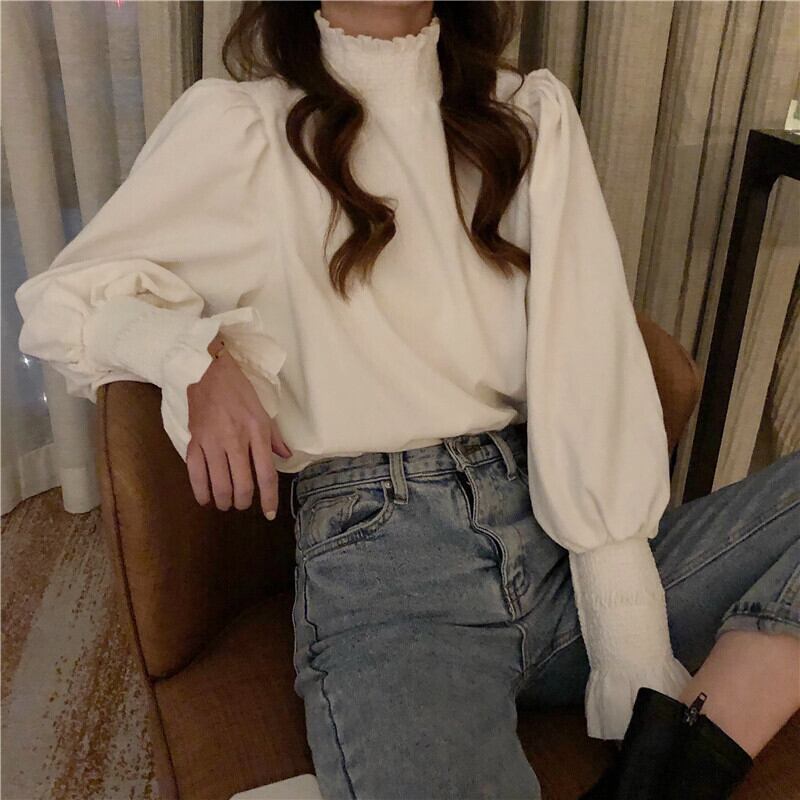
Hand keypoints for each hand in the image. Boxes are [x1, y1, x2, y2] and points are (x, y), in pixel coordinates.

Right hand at [185, 334, 290, 518]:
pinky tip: (206, 499)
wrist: (208, 372)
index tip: (269, 513)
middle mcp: (236, 440)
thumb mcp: (264, 411)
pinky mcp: (195, 441)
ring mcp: (213, 442)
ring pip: (219, 484)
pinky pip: (196, 474)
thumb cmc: (240, 391)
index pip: (265, 474)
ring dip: (224, 500)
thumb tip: (286, 457)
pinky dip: (201, 491)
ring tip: (226, 503)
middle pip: (242, 485)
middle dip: (244, 502)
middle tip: (244, 503)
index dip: (269, 498)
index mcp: (257, 432)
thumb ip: (275, 437)